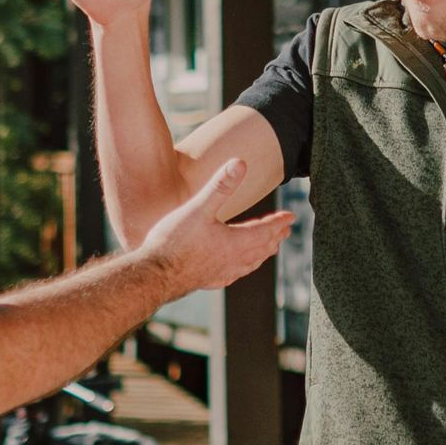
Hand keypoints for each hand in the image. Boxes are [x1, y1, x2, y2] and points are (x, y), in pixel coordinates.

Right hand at [138, 158, 293, 296]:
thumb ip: (220, 186)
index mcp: (235, 242)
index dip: (278, 222)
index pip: (265, 230)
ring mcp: (221, 273)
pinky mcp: (207, 281)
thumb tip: (240, 163)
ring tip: (268, 249)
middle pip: (261, 248)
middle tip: (285, 230)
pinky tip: (236, 270)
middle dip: (274, 237)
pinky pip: (233, 275)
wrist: (154, 275)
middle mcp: (233, 260)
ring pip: (250, 264)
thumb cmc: (175, 242)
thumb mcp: (198, 208)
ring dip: (262, 254)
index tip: (291, 217)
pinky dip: (243, 268)